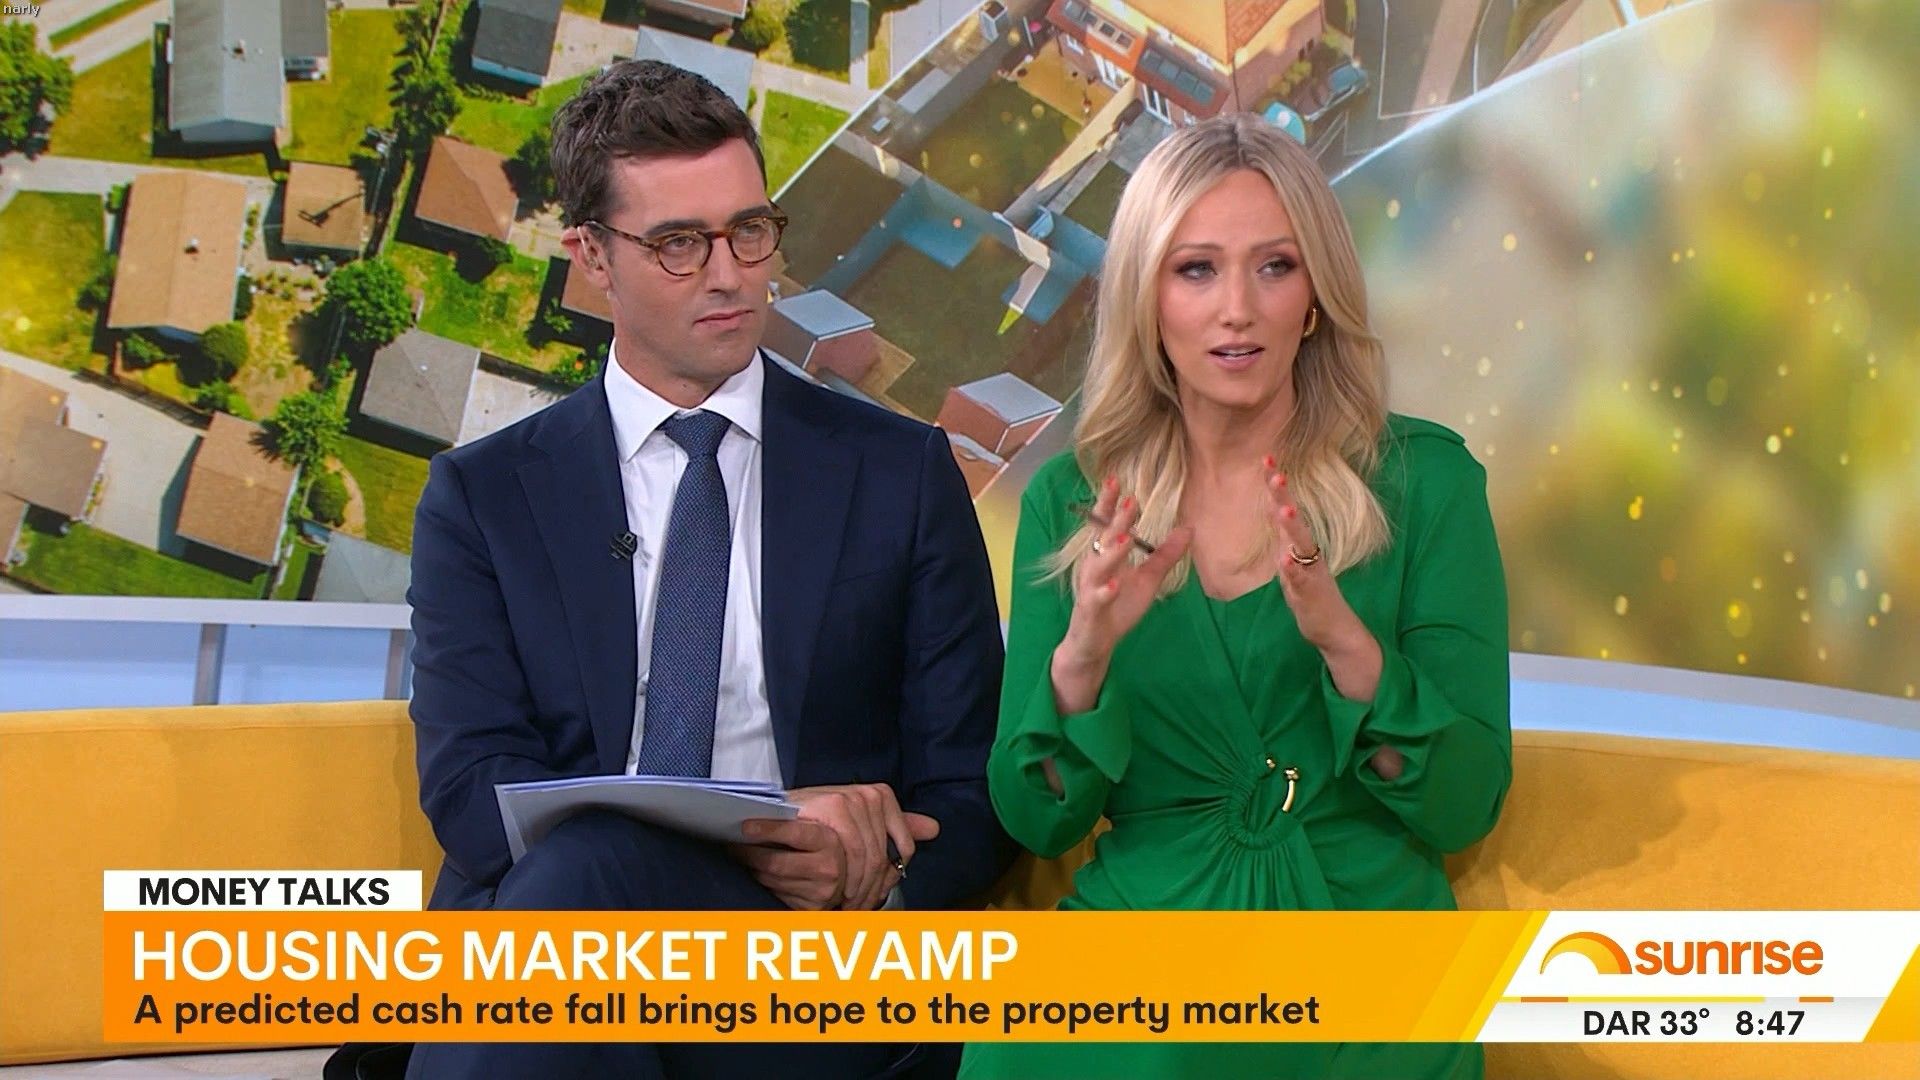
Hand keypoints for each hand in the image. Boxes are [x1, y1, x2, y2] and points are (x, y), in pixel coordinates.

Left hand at [731, 817, 845, 909]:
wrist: (850, 859)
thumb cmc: (825, 833)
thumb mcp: (816, 814)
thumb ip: (791, 811)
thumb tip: (756, 807)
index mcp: (828, 841)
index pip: (794, 834)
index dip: (768, 830)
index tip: (745, 827)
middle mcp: (827, 869)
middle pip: (775, 863)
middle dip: (748, 853)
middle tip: (730, 842)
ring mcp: (820, 891)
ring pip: (771, 881)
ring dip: (752, 868)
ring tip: (740, 854)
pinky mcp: (811, 907)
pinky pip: (776, 894)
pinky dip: (764, 882)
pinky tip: (758, 870)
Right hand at [790, 785, 937, 909]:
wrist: (772, 815)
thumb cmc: (815, 822)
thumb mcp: (858, 824)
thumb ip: (896, 826)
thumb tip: (933, 829)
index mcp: (882, 797)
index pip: (904, 848)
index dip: (890, 878)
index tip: (875, 898)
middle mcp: (871, 795)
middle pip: (885, 856)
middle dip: (872, 890)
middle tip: (859, 909)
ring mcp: (854, 798)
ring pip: (871, 857)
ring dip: (859, 889)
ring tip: (848, 905)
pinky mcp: (835, 806)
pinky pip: (853, 850)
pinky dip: (847, 877)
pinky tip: (839, 892)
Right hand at [1054, 476, 1191, 710]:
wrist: (1092, 643)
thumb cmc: (1117, 607)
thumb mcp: (1148, 579)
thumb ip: (1165, 555)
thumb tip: (1188, 529)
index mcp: (1105, 555)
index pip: (1105, 524)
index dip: (1108, 503)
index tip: (1115, 480)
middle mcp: (1093, 567)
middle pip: (1103, 540)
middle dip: (1116, 521)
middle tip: (1132, 502)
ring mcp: (1089, 588)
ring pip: (1098, 567)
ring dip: (1112, 552)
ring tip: (1126, 538)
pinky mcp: (1089, 610)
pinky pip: (1095, 599)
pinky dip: (1105, 592)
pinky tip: (1115, 584)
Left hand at [1263, 460, 1363, 650]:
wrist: (1333, 628)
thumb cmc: (1310, 593)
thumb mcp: (1291, 559)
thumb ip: (1283, 535)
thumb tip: (1272, 508)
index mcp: (1298, 544)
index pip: (1285, 509)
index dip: (1276, 487)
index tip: (1266, 459)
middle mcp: (1307, 552)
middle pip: (1294, 520)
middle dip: (1284, 497)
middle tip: (1275, 473)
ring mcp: (1310, 572)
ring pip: (1301, 546)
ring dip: (1293, 528)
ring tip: (1285, 510)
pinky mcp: (1310, 593)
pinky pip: (1301, 580)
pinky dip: (1293, 570)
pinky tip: (1285, 560)